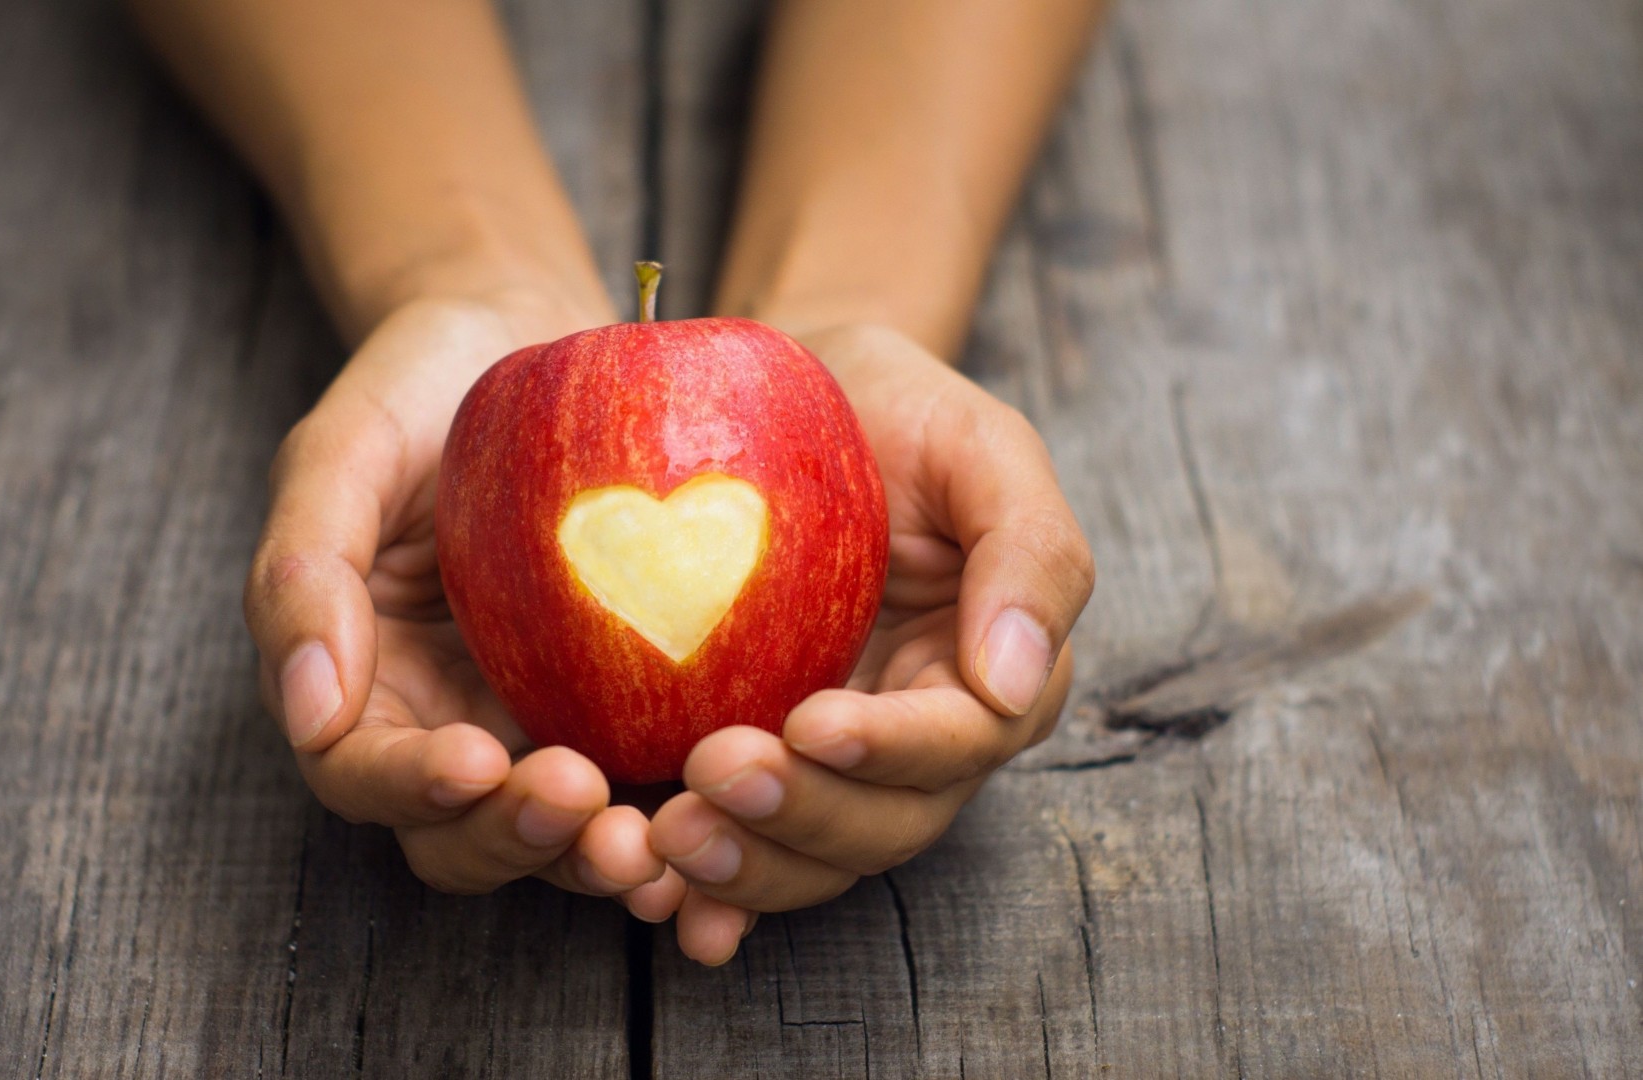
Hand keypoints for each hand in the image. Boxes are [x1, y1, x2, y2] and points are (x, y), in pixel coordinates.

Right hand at [243, 295, 671, 902]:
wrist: (527, 339)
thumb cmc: (417, 386)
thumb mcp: (339, 453)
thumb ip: (301, 573)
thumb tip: (308, 712)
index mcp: (360, 684)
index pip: (364, 774)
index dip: (411, 788)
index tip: (474, 761)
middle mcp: (445, 724)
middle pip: (460, 837)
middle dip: (512, 839)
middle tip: (579, 799)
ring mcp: (540, 722)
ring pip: (557, 834)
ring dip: (594, 852)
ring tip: (654, 835)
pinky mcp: (627, 708)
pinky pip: (649, 778)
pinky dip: (677, 810)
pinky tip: (726, 795)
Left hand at [644, 322, 1094, 963]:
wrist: (771, 400)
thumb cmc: (887, 408)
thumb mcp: (978, 443)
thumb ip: (1029, 550)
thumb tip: (1015, 680)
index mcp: (988, 675)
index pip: (958, 741)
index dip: (891, 748)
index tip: (813, 724)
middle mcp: (915, 743)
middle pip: (880, 824)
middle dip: (801, 817)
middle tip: (710, 775)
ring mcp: (828, 768)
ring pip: (808, 859)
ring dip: (743, 868)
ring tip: (668, 840)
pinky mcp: (751, 769)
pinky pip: (736, 847)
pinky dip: (700, 892)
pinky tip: (650, 895)